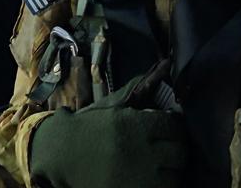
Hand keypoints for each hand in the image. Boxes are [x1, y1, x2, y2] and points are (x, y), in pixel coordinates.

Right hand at [29, 81, 185, 187]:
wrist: (61, 153)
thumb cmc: (88, 126)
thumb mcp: (112, 105)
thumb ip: (140, 88)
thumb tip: (165, 65)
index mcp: (133, 124)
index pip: (175, 126)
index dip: (174, 126)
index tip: (168, 127)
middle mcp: (139, 151)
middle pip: (179, 152)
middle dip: (175, 148)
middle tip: (166, 146)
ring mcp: (137, 178)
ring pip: (175, 176)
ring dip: (171, 169)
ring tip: (159, 163)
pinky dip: (162, 183)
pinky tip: (152, 177)